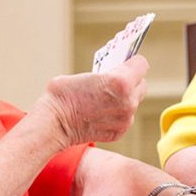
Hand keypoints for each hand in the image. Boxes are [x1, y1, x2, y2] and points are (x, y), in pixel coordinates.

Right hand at [34, 55, 148, 147]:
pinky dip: (117, 115)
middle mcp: (128, 101)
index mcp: (121, 81)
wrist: (53, 123)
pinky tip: (102, 113)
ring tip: (107, 98)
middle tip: (117, 81)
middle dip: (131, 81)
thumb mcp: (88, 73)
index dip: (133, 62)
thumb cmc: (63, 94)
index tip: (126, 63)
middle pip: (141, 85)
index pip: (141, 64)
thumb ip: (107, 74)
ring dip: (125, 99)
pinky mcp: (119, 132)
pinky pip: (125, 119)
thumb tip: (115, 73)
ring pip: (134, 103)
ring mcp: (125, 119)